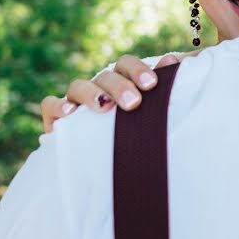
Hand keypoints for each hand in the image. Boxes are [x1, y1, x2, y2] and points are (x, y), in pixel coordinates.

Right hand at [40, 52, 198, 132]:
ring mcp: (77, 104)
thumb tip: (187, 63)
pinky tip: (69, 114)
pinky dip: (58, 106)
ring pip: (79, 85)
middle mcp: (99, 90)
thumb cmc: (140, 140)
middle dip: (121, 85)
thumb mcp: (157, 116)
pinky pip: (51, 106)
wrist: (109, 175)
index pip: (127, 65)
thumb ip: (169, 89)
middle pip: (106, 74)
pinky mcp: (57, 123)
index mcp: (122, 84)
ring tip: (105, 108)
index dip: (139, 69)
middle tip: (135, 103)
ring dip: (93, 93)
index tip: (153, 84)